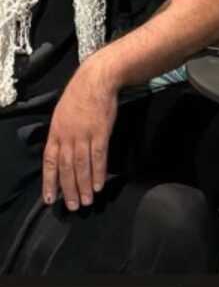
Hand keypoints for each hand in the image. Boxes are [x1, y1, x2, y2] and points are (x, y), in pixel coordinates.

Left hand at [42, 59, 118, 210]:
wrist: (96, 80)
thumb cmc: (79, 95)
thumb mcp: (61, 113)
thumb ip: (60, 134)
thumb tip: (60, 152)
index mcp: (55, 132)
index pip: (49, 162)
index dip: (49, 181)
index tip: (50, 199)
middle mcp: (67, 137)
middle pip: (66, 168)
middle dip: (68, 189)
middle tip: (72, 206)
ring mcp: (84, 135)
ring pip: (81, 166)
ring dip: (83, 186)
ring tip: (86, 201)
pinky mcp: (100, 133)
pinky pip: (98, 157)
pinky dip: (98, 173)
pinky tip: (98, 185)